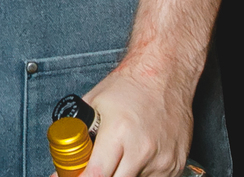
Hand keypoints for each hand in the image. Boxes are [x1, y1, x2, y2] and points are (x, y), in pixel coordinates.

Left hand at [75, 62, 195, 176]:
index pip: (97, 174)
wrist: (165, 75)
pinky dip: (143, 173)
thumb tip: (68, 155)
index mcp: (118, 133)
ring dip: (124, 173)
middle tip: (97, 168)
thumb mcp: (94, 103)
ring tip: (123, 153)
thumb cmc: (131, 85)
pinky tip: (140, 156)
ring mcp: (162, 160)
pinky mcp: (175, 165)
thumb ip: (81, 132)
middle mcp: (141, 149)